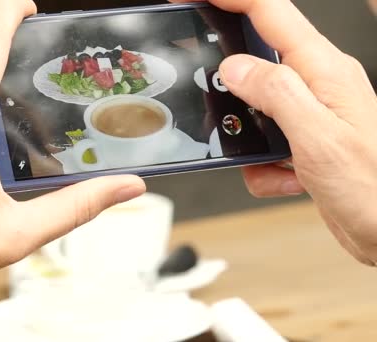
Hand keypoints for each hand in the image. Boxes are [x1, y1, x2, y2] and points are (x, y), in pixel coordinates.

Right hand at [171, 0, 376, 264]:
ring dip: (250, 137)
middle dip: (232, 82)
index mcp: (325, 71)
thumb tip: (235, 67)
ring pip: (254, 106)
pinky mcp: (303, 140)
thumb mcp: (317, 138)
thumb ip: (275, 93)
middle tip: (216, 99)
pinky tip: (288, 177)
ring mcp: (310, 113)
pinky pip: (263, 141)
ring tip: (270, 160)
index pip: (270, 13)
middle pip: (258, 58)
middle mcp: (318, 86)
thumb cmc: (373, 188)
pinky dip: (263, 165)